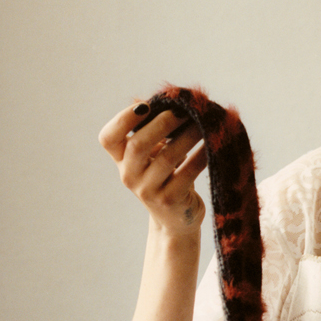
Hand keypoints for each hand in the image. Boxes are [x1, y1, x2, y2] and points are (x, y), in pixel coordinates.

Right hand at [99, 100, 207, 237]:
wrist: (175, 219)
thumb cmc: (166, 177)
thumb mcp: (153, 154)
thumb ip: (151, 130)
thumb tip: (163, 100)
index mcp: (120, 160)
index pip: (108, 138)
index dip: (122, 119)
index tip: (146, 105)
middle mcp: (129, 176)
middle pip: (138, 145)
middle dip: (163, 123)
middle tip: (185, 110)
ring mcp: (147, 191)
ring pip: (167, 158)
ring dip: (187, 136)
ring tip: (204, 123)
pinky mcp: (169, 201)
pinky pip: (187, 174)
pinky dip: (200, 157)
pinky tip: (212, 145)